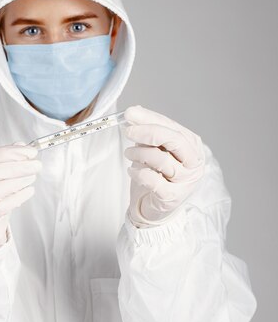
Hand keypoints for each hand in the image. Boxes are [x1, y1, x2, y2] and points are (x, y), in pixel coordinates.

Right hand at [0, 142, 41, 247]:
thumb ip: (2, 160)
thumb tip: (21, 146)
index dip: (9, 152)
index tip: (29, 152)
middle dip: (16, 166)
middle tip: (36, 165)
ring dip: (17, 181)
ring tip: (32, 177)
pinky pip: (0, 207)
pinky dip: (17, 197)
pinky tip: (28, 191)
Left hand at [123, 105, 204, 226]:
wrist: (155, 209)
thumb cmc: (156, 177)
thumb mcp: (153, 150)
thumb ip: (148, 133)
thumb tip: (135, 112)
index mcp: (193, 147)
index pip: (172, 127)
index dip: (150, 118)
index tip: (130, 113)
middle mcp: (194, 163)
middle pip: (174, 140)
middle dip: (148, 132)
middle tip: (128, 131)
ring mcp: (185, 181)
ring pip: (162, 159)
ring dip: (139, 153)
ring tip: (128, 154)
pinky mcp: (172, 197)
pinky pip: (152, 180)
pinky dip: (138, 173)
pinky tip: (132, 171)